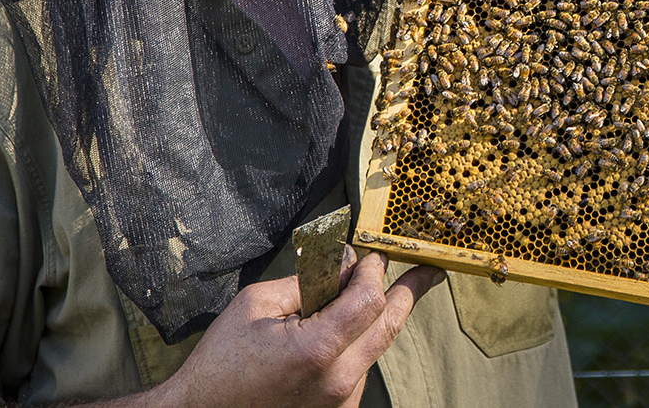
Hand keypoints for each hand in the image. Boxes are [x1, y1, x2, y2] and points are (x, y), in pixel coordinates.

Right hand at [150, 250, 442, 407]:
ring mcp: (341, 402)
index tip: (374, 256)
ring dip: (374, 320)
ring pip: (376, 348)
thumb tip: (343, 262)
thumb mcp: (255, 305)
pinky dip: (357, 346)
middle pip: (389, 326)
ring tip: (361, 297)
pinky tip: (340, 333)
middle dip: (410, 292)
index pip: (370, 300)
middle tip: (427, 271)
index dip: (375, 272)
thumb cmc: (220, 363)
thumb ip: (305, 281)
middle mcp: (338, 381)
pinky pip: (360, 369)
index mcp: (316, 350)